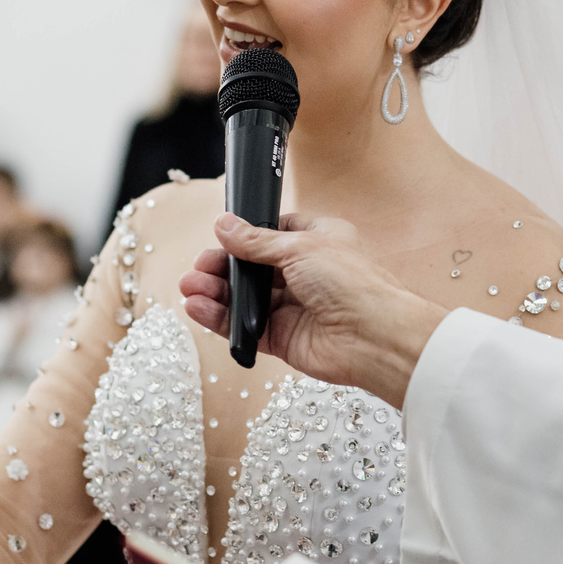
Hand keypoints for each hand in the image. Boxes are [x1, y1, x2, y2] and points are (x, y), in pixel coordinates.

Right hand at [179, 213, 445, 408]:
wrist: (373, 336)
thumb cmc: (351, 283)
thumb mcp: (299, 247)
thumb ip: (256, 241)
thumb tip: (225, 225)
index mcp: (318, 241)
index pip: (274, 233)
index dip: (247, 235)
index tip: (221, 235)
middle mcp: (306, 274)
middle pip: (253, 268)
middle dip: (223, 267)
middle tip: (198, 268)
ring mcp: (294, 307)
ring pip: (246, 298)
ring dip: (215, 292)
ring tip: (189, 288)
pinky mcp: (283, 338)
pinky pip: (245, 327)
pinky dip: (221, 318)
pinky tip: (198, 308)